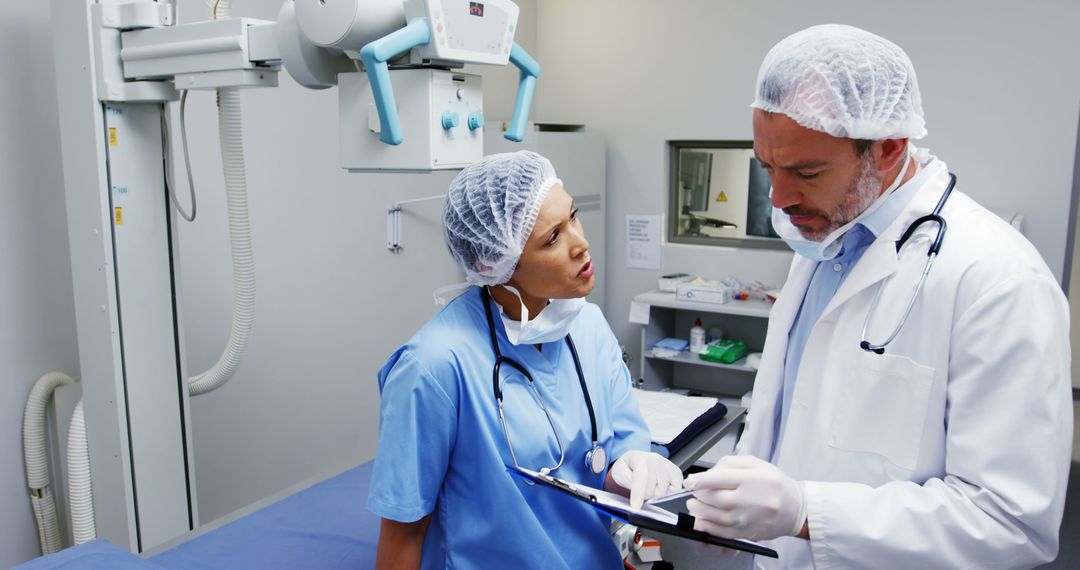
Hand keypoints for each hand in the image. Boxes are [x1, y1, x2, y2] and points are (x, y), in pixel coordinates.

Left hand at [609, 451, 683, 508]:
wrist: (636, 461)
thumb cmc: (627, 468)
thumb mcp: (618, 471)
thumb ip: (625, 478)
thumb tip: (635, 488)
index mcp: (639, 457)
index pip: (641, 476)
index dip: (638, 492)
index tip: (635, 506)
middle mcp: (655, 459)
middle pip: (652, 487)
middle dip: (645, 495)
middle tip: (640, 490)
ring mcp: (667, 464)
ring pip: (664, 490)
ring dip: (655, 494)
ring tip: (650, 486)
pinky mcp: (675, 470)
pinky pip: (676, 488)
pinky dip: (668, 492)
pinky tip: (661, 486)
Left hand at [683, 455, 805, 540]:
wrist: (795, 508)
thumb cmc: (774, 483)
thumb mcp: (755, 463)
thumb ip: (729, 464)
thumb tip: (707, 475)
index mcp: (754, 478)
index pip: (720, 478)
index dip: (700, 480)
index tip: (689, 481)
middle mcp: (752, 500)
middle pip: (717, 498)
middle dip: (700, 495)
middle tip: (694, 491)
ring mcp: (750, 519)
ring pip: (718, 517)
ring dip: (700, 511)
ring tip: (694, 504)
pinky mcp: (749, 533)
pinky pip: (724, 532)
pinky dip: (708, 527)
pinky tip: (699, 521)